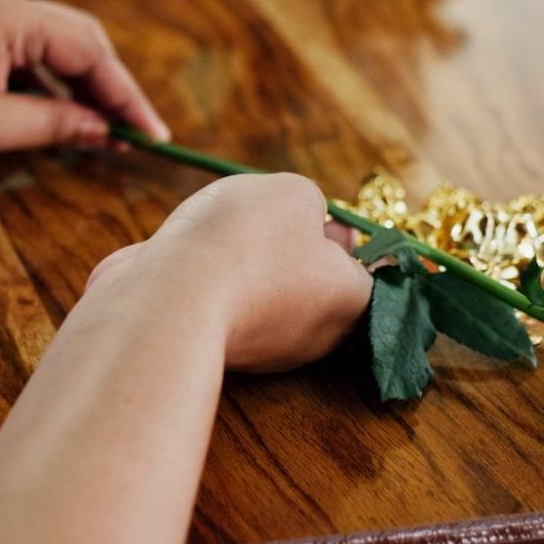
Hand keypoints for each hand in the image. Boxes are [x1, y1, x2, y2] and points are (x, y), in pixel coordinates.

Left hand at [0, 0, 169, 170]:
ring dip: (79, 94)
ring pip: (51, 55)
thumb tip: (102, 129)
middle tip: (136, 134)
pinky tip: (63, 127)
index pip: (88, 50)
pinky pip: (24, 65)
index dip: (124, 94)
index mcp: (8, 17)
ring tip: (106, 136)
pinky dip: (47, 95)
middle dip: (109, 89)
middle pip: (77, 43)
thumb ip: (53, 124)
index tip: (150, 134)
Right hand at [85, 173, 370, 371]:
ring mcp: (267, 349)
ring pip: (271, 297)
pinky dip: (217, 284)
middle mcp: (316, 334)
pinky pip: (228, 308)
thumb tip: (303, 218)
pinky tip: (197, 259)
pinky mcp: (220, 348)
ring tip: (229, 233)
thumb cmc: (246, 241)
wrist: (169, 298)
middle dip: (304, 251)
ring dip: (255, 266)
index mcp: (351, 299)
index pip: (374, 274)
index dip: (357, 242)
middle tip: (284, 218)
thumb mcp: (294, 194)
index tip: (337, 221)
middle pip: (321, 287)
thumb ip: (308, 203)